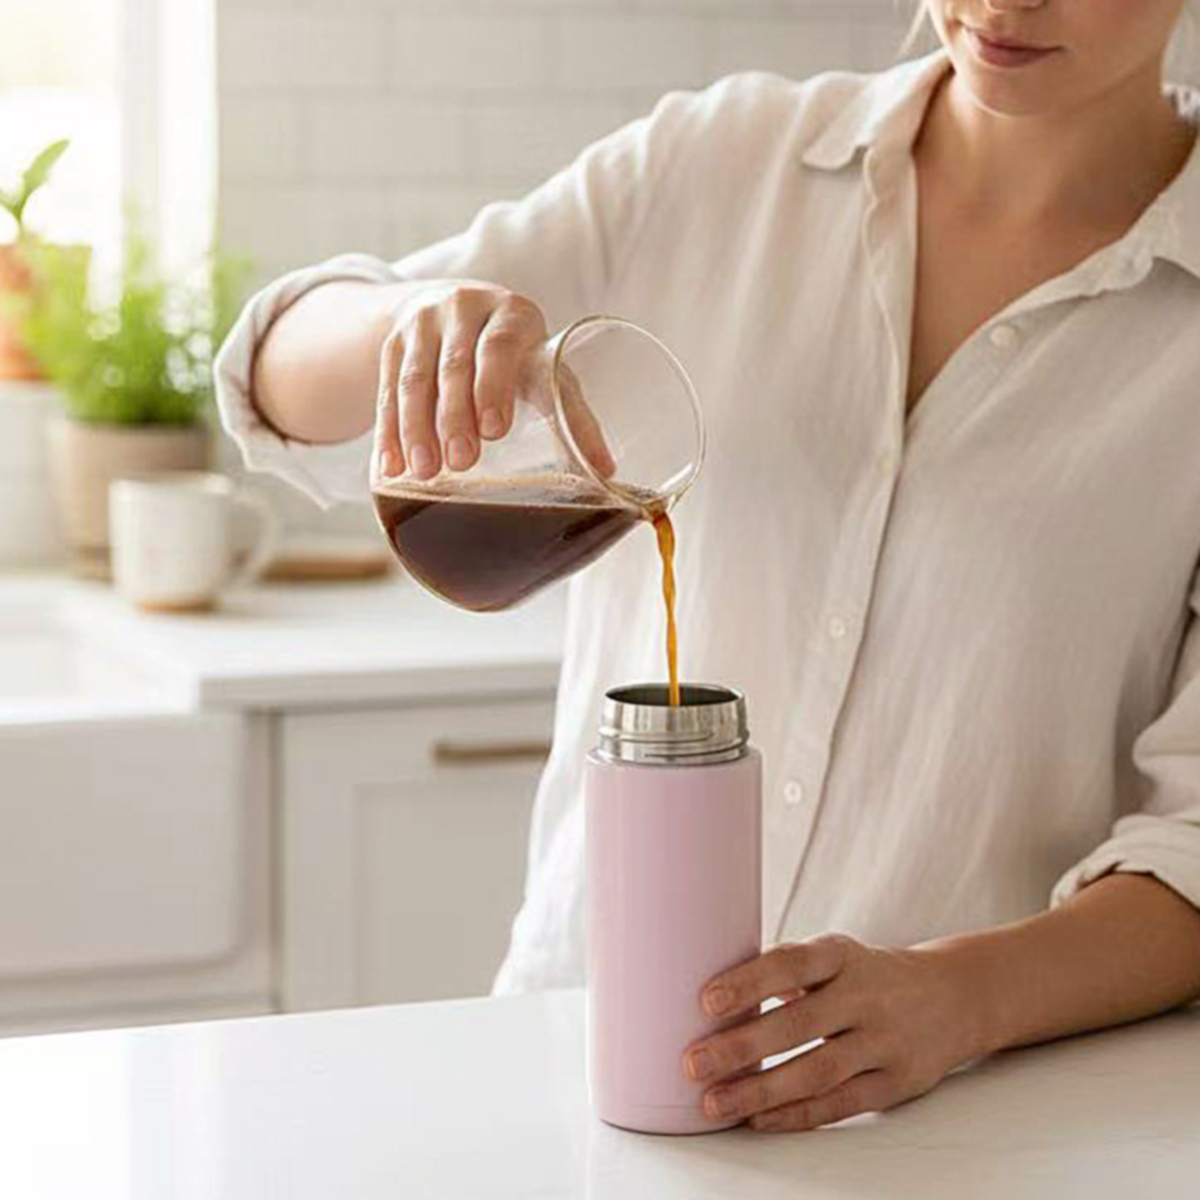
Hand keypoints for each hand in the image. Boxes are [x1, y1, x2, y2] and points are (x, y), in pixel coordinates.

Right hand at [372, 283, 614, 481]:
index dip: (495, 387)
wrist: (453, 308)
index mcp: (512, 314)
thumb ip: (570, 412)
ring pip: (415, 379)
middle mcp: (464, 310)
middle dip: (455, 417)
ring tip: (424, 472)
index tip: (495, 431)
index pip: (501, 347)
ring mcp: (423, 324)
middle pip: (455, 366)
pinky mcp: (393, 344)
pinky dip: (388, 432)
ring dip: (416, 429)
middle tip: (461, 463)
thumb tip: (607, 472)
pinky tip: (390, 467)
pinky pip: (386, 391)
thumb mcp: (543, 367)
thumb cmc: (515, 352)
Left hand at [682, 934, 981, 1131]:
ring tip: (714, 1101)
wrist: (950, 997)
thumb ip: (783, 972)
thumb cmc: (865, 975)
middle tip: (693, 1062)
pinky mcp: (896, 1082)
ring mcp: (884, 1041)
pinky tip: (758, 1119)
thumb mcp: (832, 956)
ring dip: (761, 1089)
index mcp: (842, 954)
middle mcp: (866, 995)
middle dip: (742, 1046)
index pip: (793, 963)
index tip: (707, 1000)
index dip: (750, 981)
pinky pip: (841, 1103)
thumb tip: (711, 996)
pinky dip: (797, 1114)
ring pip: (818, 1070)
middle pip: (800, 1024)